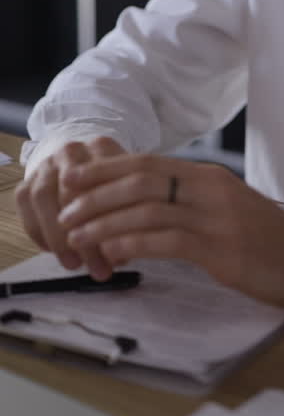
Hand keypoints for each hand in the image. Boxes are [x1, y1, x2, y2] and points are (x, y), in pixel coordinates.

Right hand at [15, 136, 127, 276]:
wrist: (80, 168)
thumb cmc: (110, 188)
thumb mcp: (126, 196)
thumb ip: (126, 217)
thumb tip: (118, 256)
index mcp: (102, 148)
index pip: (103, 183)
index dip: (109, 222)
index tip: (118, 257)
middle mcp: (72, 151)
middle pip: (71, 190)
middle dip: (83, 236)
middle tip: (96, 267)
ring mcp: (47, 164)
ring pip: (43, 196)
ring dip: (57, 236)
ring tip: (74, 264)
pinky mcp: (27, 180)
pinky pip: (26, 205)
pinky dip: (38, 231)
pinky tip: (53, 252)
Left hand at [56, 153, 283, 313]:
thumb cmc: (264, 240)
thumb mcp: (223, 211)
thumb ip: (187, 203)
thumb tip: (138, 208)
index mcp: (208, 176)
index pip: (148, 162)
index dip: (106, 169)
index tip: (74, 179)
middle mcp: (210, 188)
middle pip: (142, 180)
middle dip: (97, 193)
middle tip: (66, 209)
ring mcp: (217, 217)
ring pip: (149, 209)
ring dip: (106, 222)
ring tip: (78, 235)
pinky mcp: (221, 248)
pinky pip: (168, 240)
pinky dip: (134, 244)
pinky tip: (113, 253)